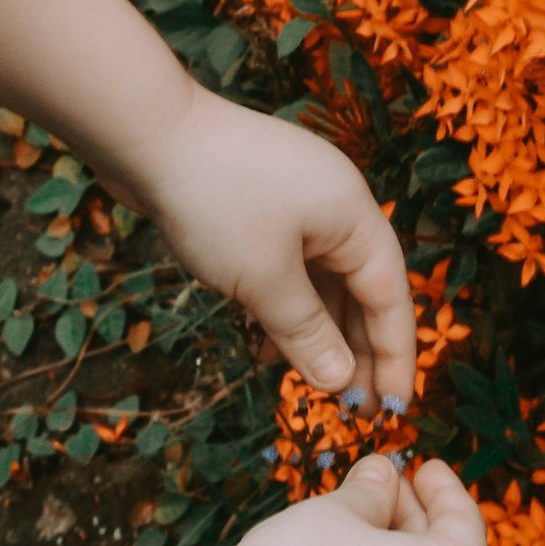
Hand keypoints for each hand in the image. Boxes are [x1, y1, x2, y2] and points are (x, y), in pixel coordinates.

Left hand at [119, 87, 417, 406]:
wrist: (147, 132)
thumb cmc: (216, 201)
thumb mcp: (265, 280)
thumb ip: (306, 334)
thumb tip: (339, 383)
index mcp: (355, 218)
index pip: (391, 298)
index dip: (396, 356)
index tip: (397, 408)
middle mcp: (337, 210)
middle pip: (362, 293)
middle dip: (359, 353)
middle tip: (357, 413)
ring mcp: (298, 207)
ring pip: (323, 285)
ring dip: (319, 336)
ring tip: (313, 388)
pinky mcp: (261, 210)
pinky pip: (288, 271)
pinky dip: (285, 310)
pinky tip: (267, 349)